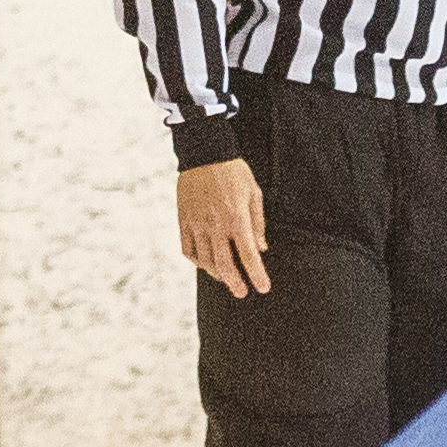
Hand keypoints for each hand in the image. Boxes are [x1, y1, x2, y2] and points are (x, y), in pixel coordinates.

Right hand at [177, 159, 269, 296]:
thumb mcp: (254, 194)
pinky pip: (187, 248)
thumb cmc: (234, 172)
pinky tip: (205, 263)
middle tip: (242, 293)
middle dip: (235, 283)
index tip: (263, 288)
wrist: (204, 152)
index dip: (257, 275)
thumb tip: (261, 249)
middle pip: (224, 264)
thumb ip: (258, 223)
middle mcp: (215, 225)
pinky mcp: (183, 220)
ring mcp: (196, 224)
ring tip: (226, 279)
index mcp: (236, 219)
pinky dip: (196, 260)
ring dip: (216, 274)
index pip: (249, 256)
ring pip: (204, 260)